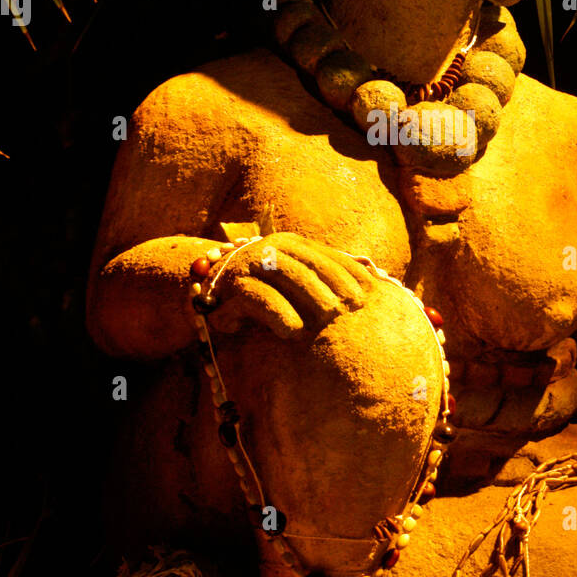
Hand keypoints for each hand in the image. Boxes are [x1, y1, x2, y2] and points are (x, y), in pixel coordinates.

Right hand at [203, 232, 376, 338]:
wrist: (207, 295)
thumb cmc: (261, 293)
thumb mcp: (293, 285)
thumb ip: (321, 281)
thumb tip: (369, 283)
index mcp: (293, 245)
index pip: (328, 256)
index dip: (350, 273)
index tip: (370, 294)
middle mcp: (272, 247)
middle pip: (310, 263)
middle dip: (335, 284)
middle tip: (354, 307)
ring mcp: (250, 263)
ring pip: (287, 274)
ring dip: (312, 295)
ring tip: (331, 316)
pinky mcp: (231, 285)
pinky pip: (259, 297)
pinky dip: (279, 313)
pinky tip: (294, 331)